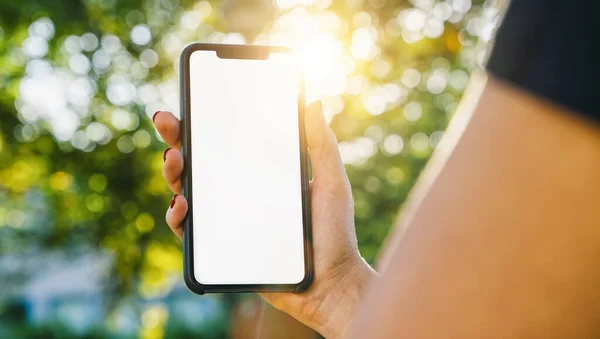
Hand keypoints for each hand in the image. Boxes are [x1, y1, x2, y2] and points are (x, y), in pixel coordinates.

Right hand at [154, 102, 375, 337]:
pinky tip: (183, 205)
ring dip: (173, 173)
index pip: (228, 144)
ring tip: (174, 160)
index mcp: (262, 175)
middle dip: (178, 140)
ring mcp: (229, 221)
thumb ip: (322, 145)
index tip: (191, 104)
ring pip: (188, 193)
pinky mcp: (221, 248)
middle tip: (167, 123)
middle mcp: (241, 195)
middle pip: (200, 163)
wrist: (330, 285)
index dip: (206, 125)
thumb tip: (312, 102)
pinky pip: (190, 232)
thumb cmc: (335, 234)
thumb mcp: (331, 183)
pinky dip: (178, 217)